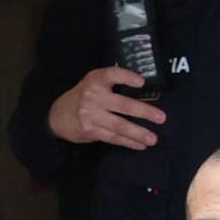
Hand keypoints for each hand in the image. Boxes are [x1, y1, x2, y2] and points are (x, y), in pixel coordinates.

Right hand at [47, 67, 164, 149]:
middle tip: (162, 118)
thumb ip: (113, 84)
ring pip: (119, 125)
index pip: (112, 74)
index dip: (127, 77)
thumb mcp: (94, 83)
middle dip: (144, 112)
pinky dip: (128, 142)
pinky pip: (113, 137)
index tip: (142, 82)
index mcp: (96, 80)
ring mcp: (91, 115)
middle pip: (122, 104)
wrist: (57, 115)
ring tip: (154, 139)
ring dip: (138, 133)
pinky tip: (141, 145)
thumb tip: (145, 91)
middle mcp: (93, 96)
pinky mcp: (90, 131)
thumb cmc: (84, 96)